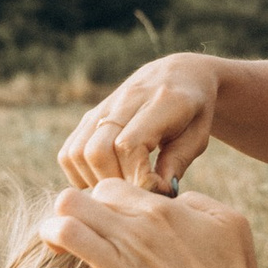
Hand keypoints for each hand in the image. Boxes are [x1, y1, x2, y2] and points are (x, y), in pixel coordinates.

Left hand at [37, 181, 267, 267]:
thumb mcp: (228, 220)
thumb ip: (195, 200)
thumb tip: (171, 198)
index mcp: (159, 212)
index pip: (105, 187)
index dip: (101, 197)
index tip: (106, 214)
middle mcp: (134, 236)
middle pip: (72, 200)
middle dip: (66, 208)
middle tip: (72, 223)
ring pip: (62, 232)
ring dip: (52, 235)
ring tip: (58, 246)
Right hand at [60, 54, 221, 190]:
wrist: (180, 75)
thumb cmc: (195, 111)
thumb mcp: (198, 136)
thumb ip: (178, 163)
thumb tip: (157, 193)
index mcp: (161, 101)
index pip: (129, 145)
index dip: (137, 176)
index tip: (157, 188)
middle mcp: (127, 99)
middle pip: (97, 150)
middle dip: (114, 182)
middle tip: (136, 193)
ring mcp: (104, 106)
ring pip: (77, 151)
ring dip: (93, 179)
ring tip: (121, 188)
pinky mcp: (90, 115)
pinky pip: (69, 150)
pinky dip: (79, 173)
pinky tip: (104, 179)